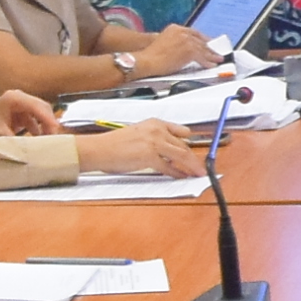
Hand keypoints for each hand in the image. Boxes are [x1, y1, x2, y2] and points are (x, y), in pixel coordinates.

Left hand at [0, 93, 66, 137]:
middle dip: (50, 122)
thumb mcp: (0, 135)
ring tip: (49, 140)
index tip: (57, 132)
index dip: (49, 119)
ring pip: (41, 112)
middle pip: (43, 107)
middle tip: (55, 138)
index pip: (38, 106)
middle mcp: (19, 97)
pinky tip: (39, 139)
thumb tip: (34, 150)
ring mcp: (20, 103)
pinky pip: (35, 118)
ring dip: (45, 126)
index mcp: (14, 98)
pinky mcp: (20, 111)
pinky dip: (39, 128)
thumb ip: (17, 142)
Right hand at [93, 121, 210, 176]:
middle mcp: (157, 130)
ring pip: (181, 155)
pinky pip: (169, 167)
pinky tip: (183, 177)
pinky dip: (178, 173)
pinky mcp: (149, 156)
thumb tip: (169, 152)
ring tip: (198, 174)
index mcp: (155, 122)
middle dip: (194, 158)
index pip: (181, 131)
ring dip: (192, 166)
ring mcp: (154, 142)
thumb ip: (155, 139)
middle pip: (183, 145)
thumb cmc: (114, 144)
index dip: (191, 143)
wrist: (99, 149)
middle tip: (200, 167)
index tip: (197, 152)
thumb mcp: (138, 133)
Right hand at [128, 23, 215, 76]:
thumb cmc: (150, 56)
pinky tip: (211, 65)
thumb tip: (183, 50)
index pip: (193, 33)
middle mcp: (182, 32)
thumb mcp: (163, 41)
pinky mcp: (189, 51)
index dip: (202, 39)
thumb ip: (175, 42)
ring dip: (211, 55)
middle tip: (215, 51)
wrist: (146, 60)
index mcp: (175, 28)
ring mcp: (187, 41)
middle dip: (208, 47)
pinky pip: (202, 58)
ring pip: (203, 49)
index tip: (207, 43)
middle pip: (200, 40)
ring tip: (217, 59)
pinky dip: (207, 62)